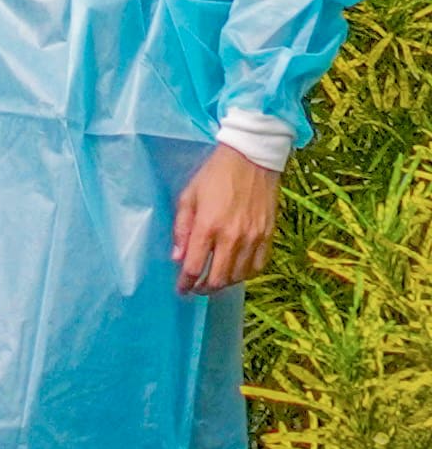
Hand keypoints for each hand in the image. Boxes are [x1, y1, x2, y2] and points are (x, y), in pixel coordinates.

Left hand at [173, 147, 281, 293]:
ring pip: (239, 276)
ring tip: (214, 281)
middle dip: (204, 288)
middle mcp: (232, 237)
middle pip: (218, 278)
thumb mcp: (188, 197)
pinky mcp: (269, 235)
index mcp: (208, 227)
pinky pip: (259, 266)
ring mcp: (253, 237)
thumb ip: (181, 229)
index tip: (181, 289)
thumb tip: (178, 257)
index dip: (186, 283)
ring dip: (225, 283)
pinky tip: (237, 272)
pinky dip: (246, 274)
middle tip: (196, 289)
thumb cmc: (215, 175)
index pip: (195, 267)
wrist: (252, 159)